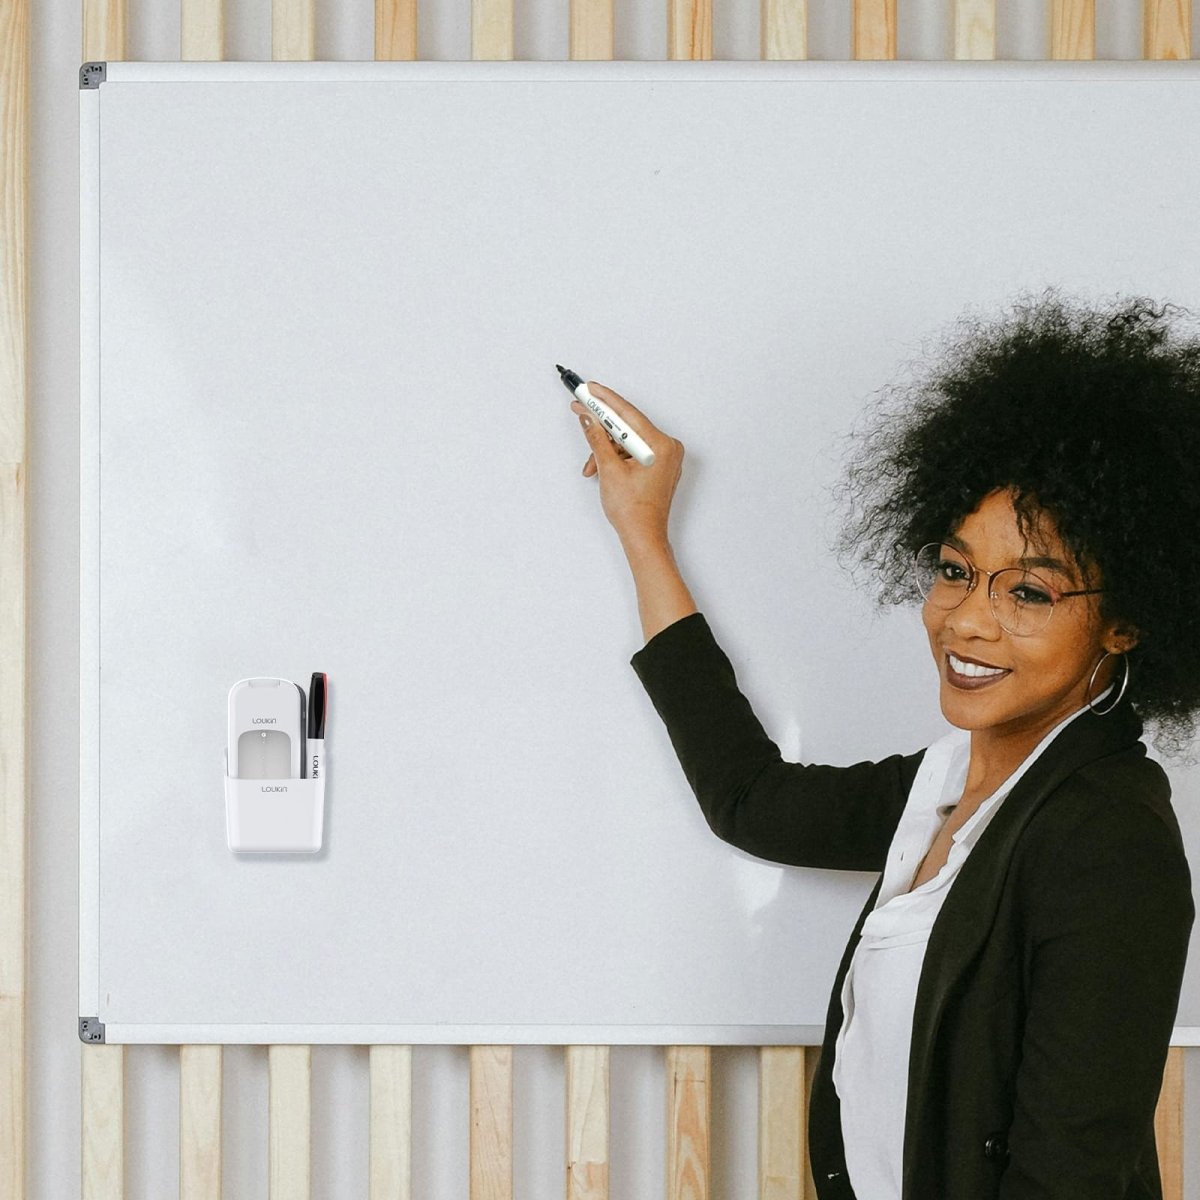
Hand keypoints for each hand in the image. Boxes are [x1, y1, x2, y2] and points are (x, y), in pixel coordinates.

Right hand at [571, 382, 684, 548]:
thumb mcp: (609, 470)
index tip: (589, 389)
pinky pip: (634, 451)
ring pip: (628, 441)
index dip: (605, 399)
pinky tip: (602, 469)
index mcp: (660, 445)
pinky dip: (616, 458)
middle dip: (601, 428)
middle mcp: (668, 448)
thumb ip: (597, 439)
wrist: (643, 537)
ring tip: (592, 467)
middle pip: (628, 426)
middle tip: (581, 411)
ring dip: (606, 450)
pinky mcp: (659, 465)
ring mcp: (665, 457)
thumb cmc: (634, 512)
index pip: (628, 413)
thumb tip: (588, 419)